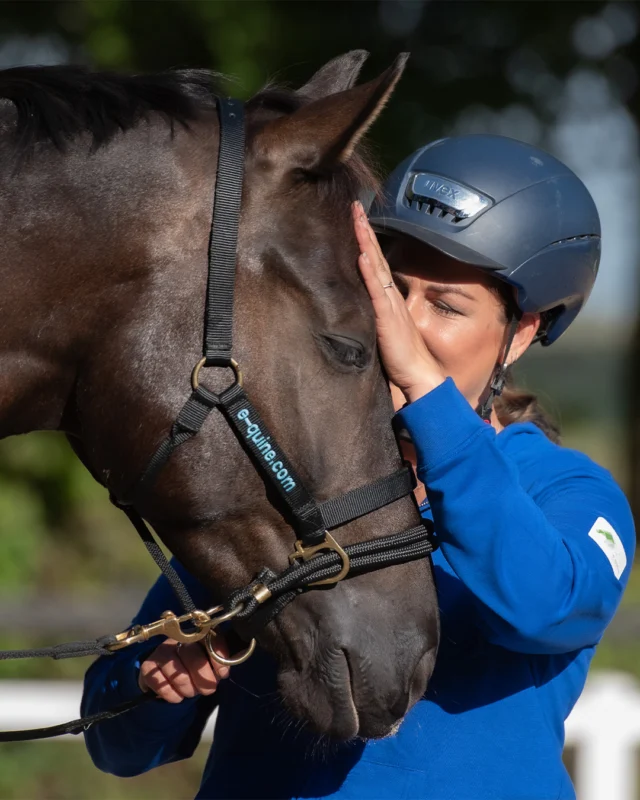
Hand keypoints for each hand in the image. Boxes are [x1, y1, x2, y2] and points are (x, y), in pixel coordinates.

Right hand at [138, 635, 229, 703]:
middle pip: (191, 654)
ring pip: (177, 671)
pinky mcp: (148, 666)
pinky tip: (177, 696)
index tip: (223, 674)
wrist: (165, 679)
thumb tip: (223, 671)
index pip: (209, 638)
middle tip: (209, 689)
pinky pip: (161, 683)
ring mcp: (161, 651)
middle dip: (203, 677)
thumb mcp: (209, 664)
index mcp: (197, 634)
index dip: (217, 657)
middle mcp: (178, 638)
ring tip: (192, 692)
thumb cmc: (192, 669)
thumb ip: (217, 664)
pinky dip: (172, 694)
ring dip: (188, 688)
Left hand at [353, 202, 444, 402]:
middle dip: (365, 231)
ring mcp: (390, 305)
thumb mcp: (385, 331)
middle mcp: (391, 297)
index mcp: (389, 300)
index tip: (357, 220)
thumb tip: (365, 306)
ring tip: (357, 219)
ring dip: (366, 242)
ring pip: (376, 267)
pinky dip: (370, 271)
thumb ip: (377, 316)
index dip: (368, 242)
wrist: (420, 375)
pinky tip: (363, 255)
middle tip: (355, 206)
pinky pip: (377, 289)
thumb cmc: (402, 359)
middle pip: (376, 257)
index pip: (376, 264)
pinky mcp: (387, 317)